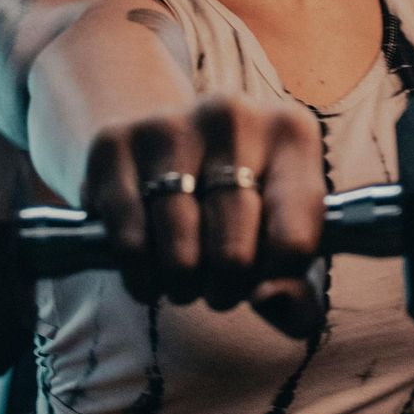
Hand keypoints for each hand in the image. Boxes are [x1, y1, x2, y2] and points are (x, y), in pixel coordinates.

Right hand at [79, 96, 326, 337]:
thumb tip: (272, 298)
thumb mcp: (284, 239)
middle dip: (224, 288)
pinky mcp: (114, 144)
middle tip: (219, 287)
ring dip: (181, 284)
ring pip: (179, 250)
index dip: (274, 282)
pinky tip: (149, 272)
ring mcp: (169, 125)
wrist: (172, 146)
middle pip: (233, 252)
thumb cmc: (244, 206)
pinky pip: (129, 240)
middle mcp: (232, 116)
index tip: (261, 280)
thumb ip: (299, 291)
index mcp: (291, 134)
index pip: (293, 242)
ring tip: (185, 279)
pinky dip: (139, 274)